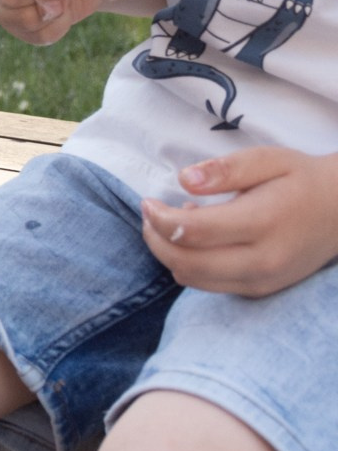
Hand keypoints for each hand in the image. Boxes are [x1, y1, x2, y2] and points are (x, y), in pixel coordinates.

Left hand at [141, 148, 337, 295]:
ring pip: (194, 279)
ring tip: (175, 223)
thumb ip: (224, 170)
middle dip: (155, 239)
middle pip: (186, 263)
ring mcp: (263, 281)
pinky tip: (198, 240)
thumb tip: (184, 180)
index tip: (148, 200)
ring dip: (170, 254)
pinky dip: (191, 266)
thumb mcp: (267, 160)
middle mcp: (263, 261)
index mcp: (262, 223)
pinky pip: (211, 286)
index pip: (192, 232)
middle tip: (150, 213)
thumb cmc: (301, 180)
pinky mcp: (262, 290)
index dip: (158, 218)